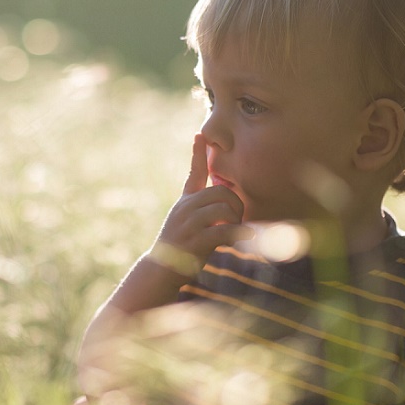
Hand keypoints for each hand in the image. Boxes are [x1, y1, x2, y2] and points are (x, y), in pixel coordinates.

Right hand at [150, 133, 250, 275]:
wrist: (161, 270)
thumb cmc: (180, 247)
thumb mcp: (186, 222)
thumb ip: (202, 210)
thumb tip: (224, 201)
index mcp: (185, 202)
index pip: (193, 173)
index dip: (198, 154)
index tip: (200, 135)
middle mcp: (185, 208)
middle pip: (221, 191)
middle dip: (235, 205)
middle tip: (236, 220)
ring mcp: (189, 223)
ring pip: (224, 208)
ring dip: (236, 221)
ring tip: (233, 233)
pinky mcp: (195, 240)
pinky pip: (225, 230)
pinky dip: (238, 234)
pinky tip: (243, 238)